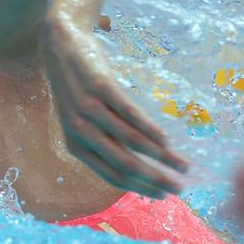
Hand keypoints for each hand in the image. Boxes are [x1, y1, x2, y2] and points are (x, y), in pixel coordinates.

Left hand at [43, 16, 189, 197]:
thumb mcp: (83, 121)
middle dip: (155, 180)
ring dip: (162, 156)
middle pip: (125, 164)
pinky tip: (166, 139)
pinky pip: (129, 113)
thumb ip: (104, 143)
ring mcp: (90, 109)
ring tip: (183, 165)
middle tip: (180, 188)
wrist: (60, 47)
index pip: (111, 175)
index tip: (163, 196)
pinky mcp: (101, 87)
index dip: (139, 188)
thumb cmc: (77, 89)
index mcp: (75, 145)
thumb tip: (137, 168)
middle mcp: (80, 130)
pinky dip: (150, 129)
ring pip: (132, 141)